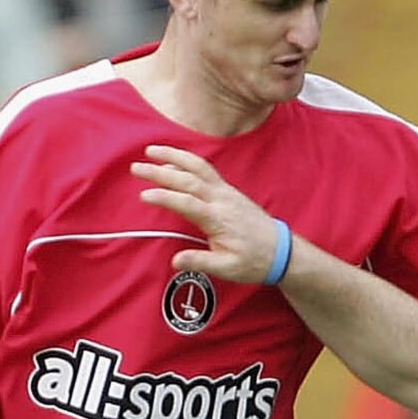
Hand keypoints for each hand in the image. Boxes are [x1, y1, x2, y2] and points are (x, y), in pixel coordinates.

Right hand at [132, 145, 284, 281]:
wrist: (281, 251)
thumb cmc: (255, 261)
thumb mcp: (228, 268)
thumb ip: (201, 261)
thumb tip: (175, 261)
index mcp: (219, 219)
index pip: (188, 204)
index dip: (165, 198)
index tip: (144, 195)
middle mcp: (222, 200)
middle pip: (188, 179)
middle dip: (160, 171)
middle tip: (136, 168)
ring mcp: (226, 192)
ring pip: (198, 167)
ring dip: (174, 156)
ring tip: (151, 149)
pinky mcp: (228, 190)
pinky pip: (205, 169)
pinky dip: (187, 161)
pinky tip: (174, 159)